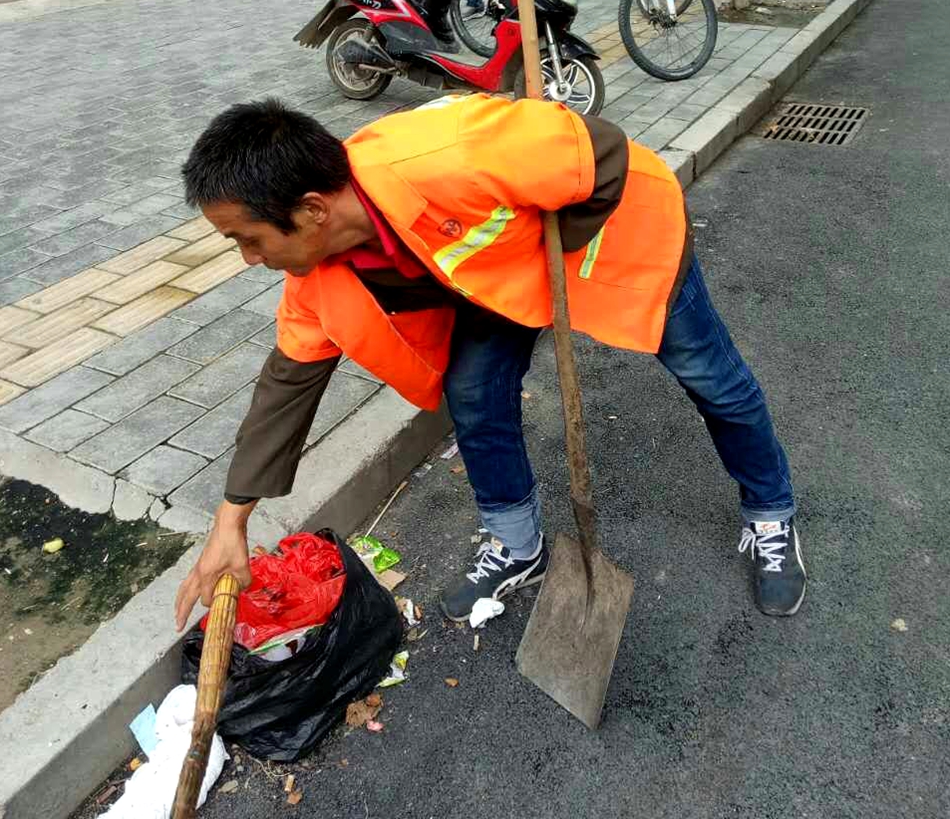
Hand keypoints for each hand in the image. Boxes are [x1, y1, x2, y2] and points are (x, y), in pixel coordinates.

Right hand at [174, 501, 255, 629]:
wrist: (228, 525)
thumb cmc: (233, 544)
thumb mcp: (243, 566)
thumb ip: (243, 582)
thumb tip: (241, 589)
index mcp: (206, 576)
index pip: (206, 599)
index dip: (215, 604)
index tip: (224, 605)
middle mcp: (198, 573)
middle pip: (185, 597)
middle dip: (181, 612)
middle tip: (178, 626)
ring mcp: (197, 567)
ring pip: (184, 588)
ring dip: (180, 601)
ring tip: (177, 612)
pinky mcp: (200, 562)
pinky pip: (188, 580)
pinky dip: (185, 589)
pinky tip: (189, 592)